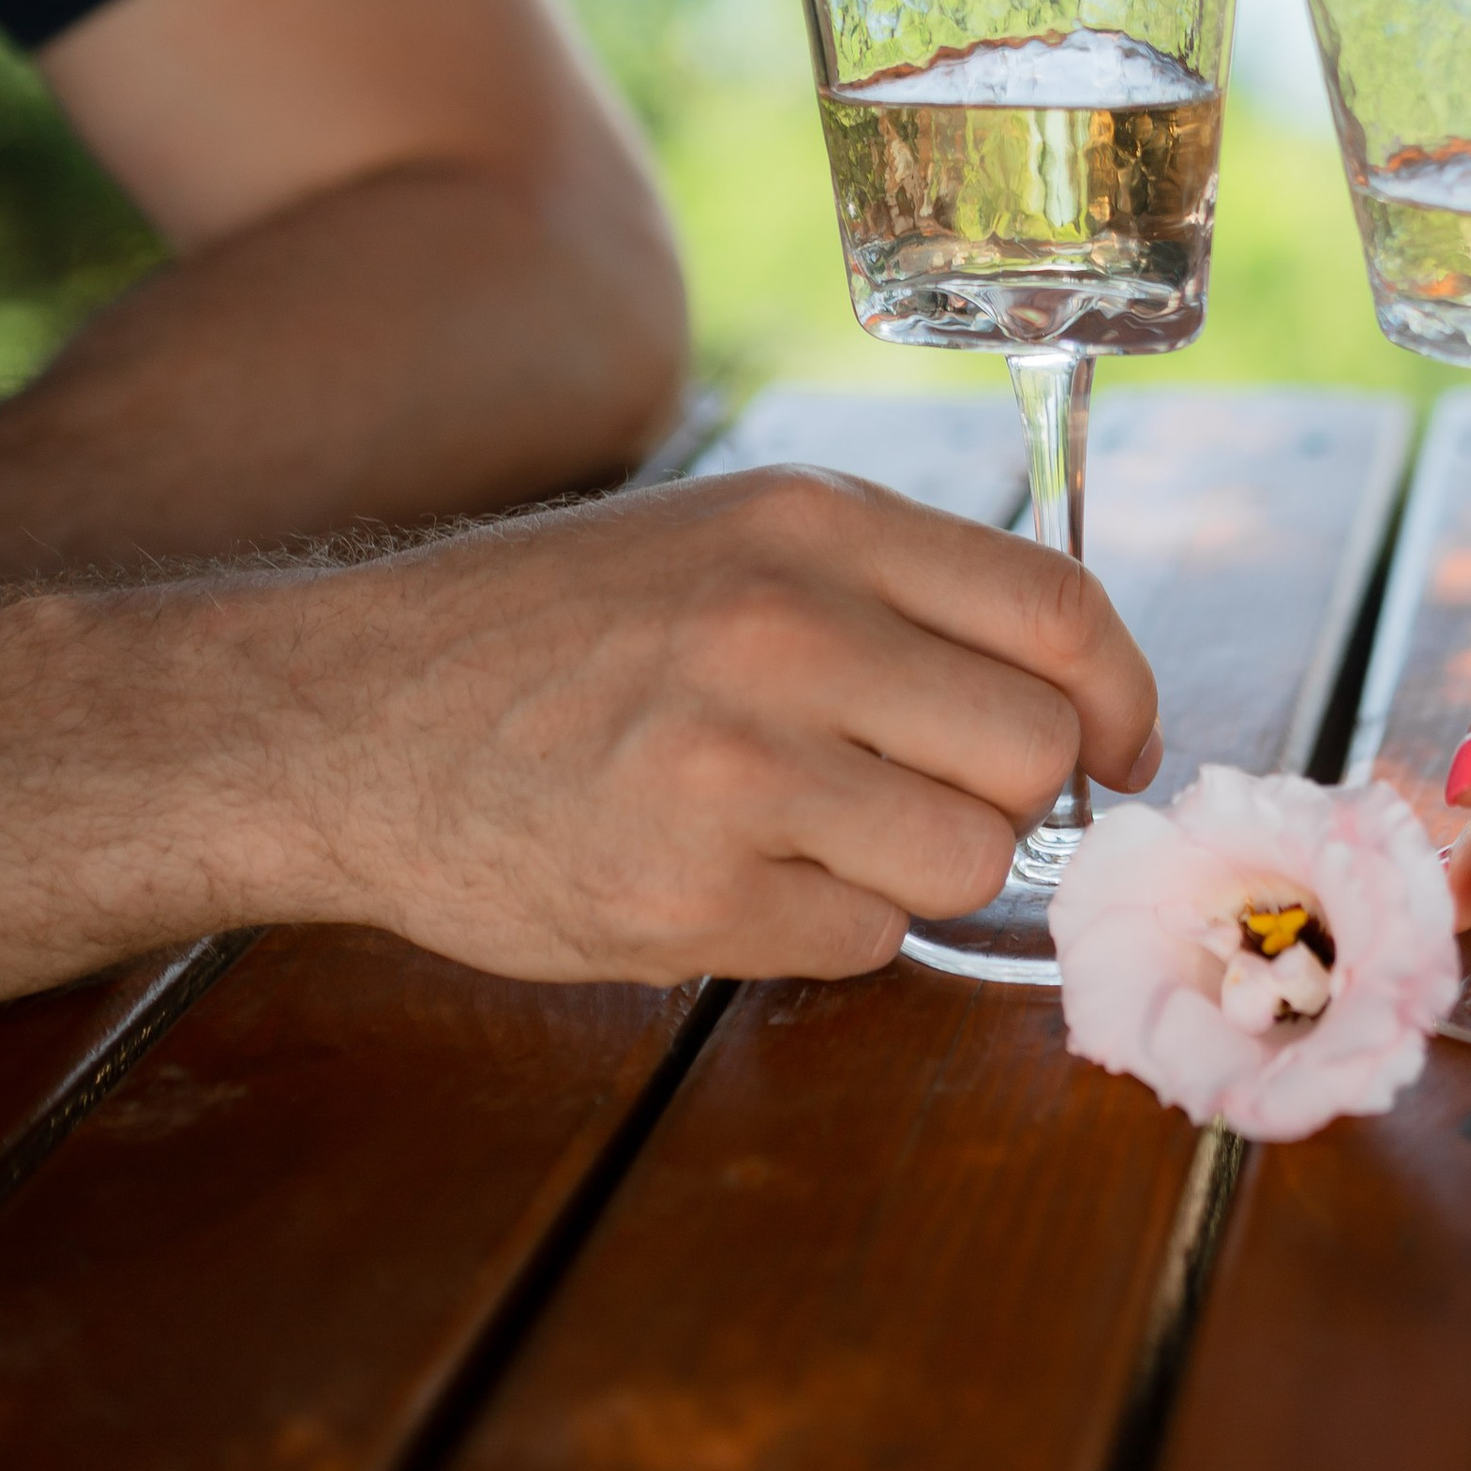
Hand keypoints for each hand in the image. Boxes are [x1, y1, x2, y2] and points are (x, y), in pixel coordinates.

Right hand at [0, 469, 1162, 1006]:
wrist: (350, 715)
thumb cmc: (560, 631)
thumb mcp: (731, 538)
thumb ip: (893, 592)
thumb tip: (1075, 693)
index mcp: (813, 527)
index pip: (1061, 616)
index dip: (1119, 700)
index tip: (1118, 750)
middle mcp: (784, 631)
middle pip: (1033, 755)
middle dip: (1009, 798)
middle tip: (927, 798)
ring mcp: (735, 768)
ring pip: (969, 863)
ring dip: (920, 873)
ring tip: (818, 838)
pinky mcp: (684, 894)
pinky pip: (864, 943)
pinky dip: (825, 929)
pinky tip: (733, 880)